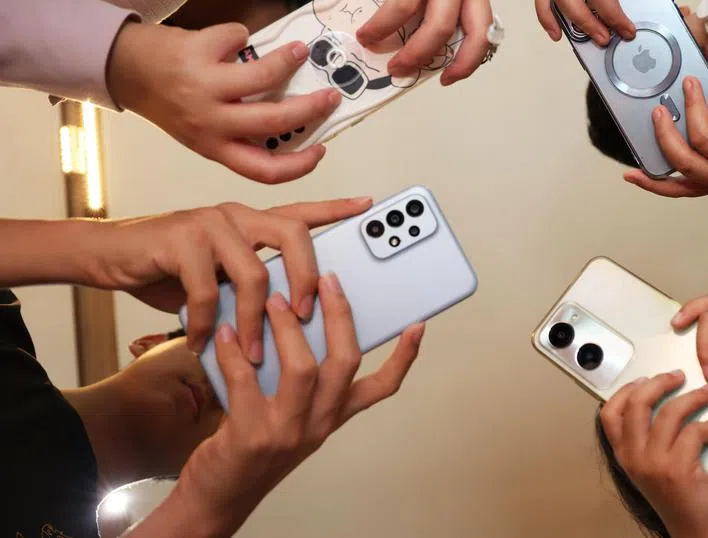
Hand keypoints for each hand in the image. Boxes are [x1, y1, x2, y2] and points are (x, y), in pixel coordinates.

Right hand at [85, 197, 372, 362]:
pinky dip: (209, 325)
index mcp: (252, 222)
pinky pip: (208, 290)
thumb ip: (253, 284)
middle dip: (306, 279)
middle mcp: (238, 215)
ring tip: (255, 353)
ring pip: (255, 272)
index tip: (366, 206)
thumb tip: (292, 318)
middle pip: (294, 235)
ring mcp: (211, 223)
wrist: (109, 256)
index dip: (335, 208)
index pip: (301, 213)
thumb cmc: (169, 269)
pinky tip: (203, 343)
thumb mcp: (220, 277)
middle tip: (305, 316)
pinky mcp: (181, 239)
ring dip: (257, 321)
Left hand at [108, 22, 340, 183]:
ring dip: (287, 60)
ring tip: (299, 51)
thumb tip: (294, 112)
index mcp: (214, 147)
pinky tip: (236, 37)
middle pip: (274, 122)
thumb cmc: (169, 101)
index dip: (299, 165)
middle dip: (310, 107)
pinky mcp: (196, 53)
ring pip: (262, 76)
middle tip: (330, 95)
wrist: (122, 69)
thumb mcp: (204, 129)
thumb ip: (240, 129)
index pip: (263, 171)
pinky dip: (240, 35)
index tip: (321, 150)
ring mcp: (203, 88)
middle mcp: (210, 123)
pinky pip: (235, 38)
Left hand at [173, 275, 423, 536]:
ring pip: (303, 369)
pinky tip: (226, 333)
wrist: (218, 500)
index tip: (417, 326)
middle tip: (327, 281)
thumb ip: (299, 380)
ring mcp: (288, 432)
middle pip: (345, 363)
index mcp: (331, 417)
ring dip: (288, 329)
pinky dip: (234, 353)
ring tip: (274, 300)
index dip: (403, 358)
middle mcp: (317, 425)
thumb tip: (294, 322)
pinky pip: (246, 382)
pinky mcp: (252, 436)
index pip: (381, 388)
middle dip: (340, 316)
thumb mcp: (290, 418)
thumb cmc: (250, 453)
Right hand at [343, 0, 492, 84]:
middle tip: (395, 68)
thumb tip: (415, 45)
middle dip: (415, 56)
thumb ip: (446, 0)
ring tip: (366, 37)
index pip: (480, 31)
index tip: (444, 79)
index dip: (465, 63)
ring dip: (380, 29)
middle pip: (439, 26)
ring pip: (404, 6)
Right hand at [601, 372, 707, 537]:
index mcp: (625, 456)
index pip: (609, 413)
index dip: (626, 390)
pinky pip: (694, 432)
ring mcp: (654, 464)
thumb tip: (664, 401)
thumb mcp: (655, 467)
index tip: (645, 378)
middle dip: (658, 382)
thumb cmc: (682, 499)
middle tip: (678, 376)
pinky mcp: (678, 469)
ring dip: (692, 397)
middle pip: (636, 405)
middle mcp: (634, 458)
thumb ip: (651, 440)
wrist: (700, 533)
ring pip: (668, 413)